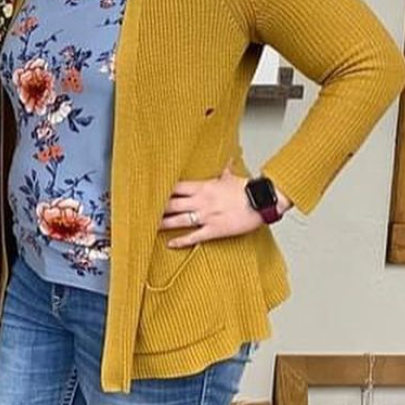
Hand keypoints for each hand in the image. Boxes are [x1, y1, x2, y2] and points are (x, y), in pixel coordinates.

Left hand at [160, 165, 289, 248]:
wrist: (262, 201)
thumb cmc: (247, 190)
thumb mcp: (232, 177)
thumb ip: (224, 170)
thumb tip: (226, 160)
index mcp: (203, 187)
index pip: (176, 188)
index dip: (161, 191)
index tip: (150, 193)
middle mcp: (201, 201)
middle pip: (172, 204)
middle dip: (157, 208)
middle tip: (142, 212)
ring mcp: (206, 216)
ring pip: (179, 221)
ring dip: (163, 224)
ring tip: (149, 227)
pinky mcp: (214, 230)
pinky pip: (194, 236)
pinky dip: (181, 241)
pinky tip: (170, 244)